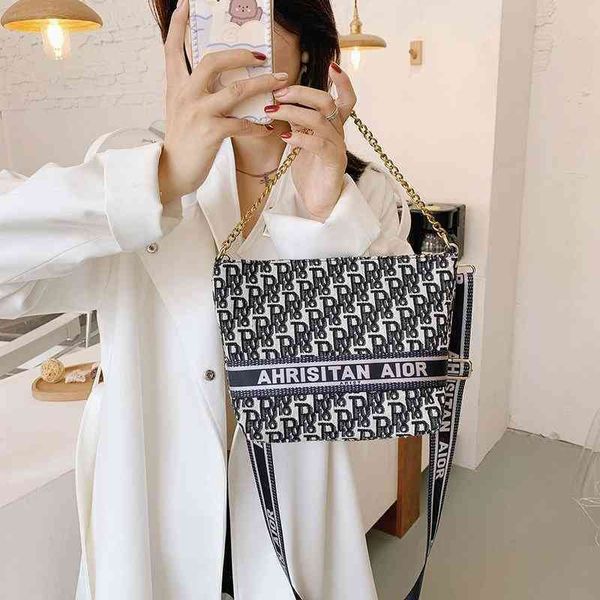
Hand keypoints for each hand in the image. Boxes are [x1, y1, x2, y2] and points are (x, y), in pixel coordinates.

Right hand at [158, 0, 288, 203]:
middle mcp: (185, 94)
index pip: (172, 48)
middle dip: (241, 54)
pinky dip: (258, 125)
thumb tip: (220, 79)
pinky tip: (268, 127)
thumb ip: (194, 91)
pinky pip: (242, 124)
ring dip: (263, 84)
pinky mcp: (210, 132)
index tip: (187, 4)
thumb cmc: (182, 142)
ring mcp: (198, 112)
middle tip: (261, 56)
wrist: (171, 172)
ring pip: (236, 89)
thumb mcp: (181, 110)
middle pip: (213, 61)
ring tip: (280, 82)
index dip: (179, 24)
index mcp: (176, 86)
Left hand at [266, 62, 356, 220]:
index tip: (331, 64)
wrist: (318, 203)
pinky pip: (319, 144)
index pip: (345, 99)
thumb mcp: (301, 142)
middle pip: (326, 102)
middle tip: (278, 92)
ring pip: (319, 120)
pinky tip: (285, 136)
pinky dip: (300, 137)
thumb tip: (278, 103)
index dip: (342, 81)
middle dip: (301, 93)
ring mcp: (337, 147)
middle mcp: (338, 133)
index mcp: (332, 126)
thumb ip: (297, 123)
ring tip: (272, 111)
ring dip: (293, 112)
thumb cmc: (309, 172)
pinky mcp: (333, 163)